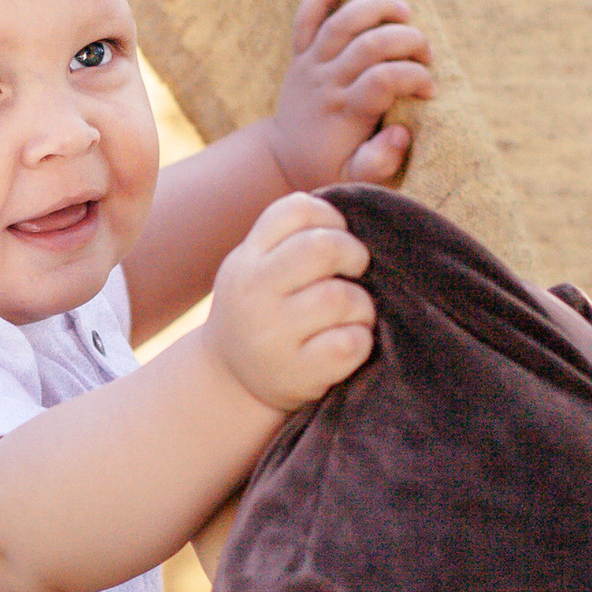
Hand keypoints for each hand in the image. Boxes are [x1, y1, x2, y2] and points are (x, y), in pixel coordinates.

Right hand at [207, 193, 374, 411]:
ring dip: (362, 305)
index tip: (336, 236)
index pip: (296, 210)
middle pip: (322, 248)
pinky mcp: (297, 373)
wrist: (229, 381)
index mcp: (247, 260)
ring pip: (342, 298)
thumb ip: (289, 240)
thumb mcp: (256, 269)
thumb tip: (352, 214)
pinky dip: (361, 340)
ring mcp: (272, 336)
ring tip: (353, 314)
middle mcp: (253, 294)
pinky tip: (349, 342)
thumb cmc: (262, 312)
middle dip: (354, 254)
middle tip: (356, 270)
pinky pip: (349, 344)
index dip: (330, 217)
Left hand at [265, 0, 434, 192]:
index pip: (384, 80)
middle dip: (406, 40)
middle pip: (368, 45)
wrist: (285, 157)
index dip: (414, 77)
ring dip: (376, 8)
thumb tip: (400, 132)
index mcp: (344, 112)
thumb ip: (380, 161)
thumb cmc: (330, 167)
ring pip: (341, 22)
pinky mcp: (300, 54)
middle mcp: (326, 83)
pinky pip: (306, 17)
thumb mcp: (356, 179)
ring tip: (404, 11)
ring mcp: (311, 64)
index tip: (430, 89)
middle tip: (426, 52)